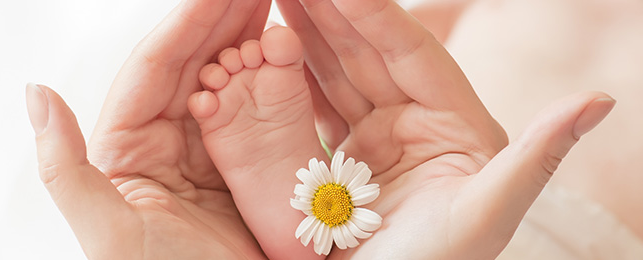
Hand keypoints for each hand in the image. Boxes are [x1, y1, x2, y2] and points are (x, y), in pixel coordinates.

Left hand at [27, 0, 269, 257]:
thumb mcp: (108, 233)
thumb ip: (66, 168)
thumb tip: (36, 92)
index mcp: (127, 148)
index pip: (155, 71)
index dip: (187, 25)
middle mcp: (165, 141)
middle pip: (192, 65)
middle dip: (221, 20)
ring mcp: (206, 149)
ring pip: (223, 80)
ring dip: (245, 38)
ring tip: (269, 6)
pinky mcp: (241, 161)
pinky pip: (253, 108)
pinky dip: (267, 77)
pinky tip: (281, 51)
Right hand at [277, 0, 613, 257]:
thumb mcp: (487, 216)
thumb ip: (536, 159)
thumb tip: (601, 99)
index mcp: (454, 124)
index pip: (412, 54)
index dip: (376, 15)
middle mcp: (414, 121)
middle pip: (370, 53)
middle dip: (332, 11)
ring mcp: (374, 136)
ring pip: (339, 72)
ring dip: (308, 33)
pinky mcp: (341, 154)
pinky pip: (315, 106)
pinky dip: (292, 77)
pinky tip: (272, 47)